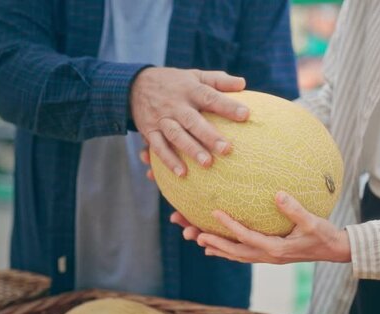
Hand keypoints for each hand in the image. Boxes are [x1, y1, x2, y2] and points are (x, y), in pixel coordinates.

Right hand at [131, 68, 248, 176]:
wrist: (134, 84)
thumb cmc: (175, 83)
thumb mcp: (195, 75)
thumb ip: (218, 80)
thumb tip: (243, 83)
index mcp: (190, 89)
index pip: (210, 96)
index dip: (227, 105)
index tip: (245, 114)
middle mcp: (175, 104)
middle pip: (193, 121)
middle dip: (209, 135)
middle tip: (227, 149)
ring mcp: (161, 118)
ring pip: (176, 135)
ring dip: (190, 149)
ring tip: (207, 163)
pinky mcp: (149, 131)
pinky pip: (158, 147)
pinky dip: (167, 160)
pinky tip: (181, 173)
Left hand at [170, 191, 350, 263]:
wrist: (334, 250)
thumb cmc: (324, 234)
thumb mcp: (312, 221)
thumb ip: (295, 209)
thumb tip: (278, 194)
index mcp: (275, 248)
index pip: (246, 237)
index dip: (229, 226)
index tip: (213, 213)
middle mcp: (268, 256)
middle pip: (233, 251)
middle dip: (212, 242)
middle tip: (191, 233)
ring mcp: (267, 257)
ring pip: (236, 255)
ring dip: (216, 248)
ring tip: (196, 240)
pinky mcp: (270, 255)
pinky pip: (243, 254)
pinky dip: (228, 251)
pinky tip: (217, 246)